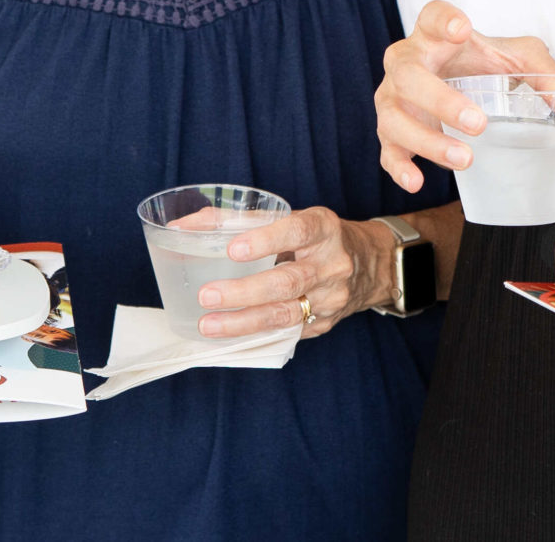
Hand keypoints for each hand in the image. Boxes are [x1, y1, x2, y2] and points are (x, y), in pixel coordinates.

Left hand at [193, 208, 390, 339]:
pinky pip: (286, 332)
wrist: (369, 265)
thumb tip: (185, 226)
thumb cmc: (317, 237)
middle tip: (207, 296)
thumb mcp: (292, 218)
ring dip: (243, 322)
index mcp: (324, 228)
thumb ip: (242, 220)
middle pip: (288, 281)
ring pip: (285, 314)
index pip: (297, 231)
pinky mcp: (324, 323)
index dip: (265, 240)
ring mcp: (331, 298)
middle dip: (244, 291)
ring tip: (209, 324)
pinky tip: (230, 336)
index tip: (232, 249)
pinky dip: (256, 335)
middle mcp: (332, 264)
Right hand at [375, 1, 554, 192]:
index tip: (463, 29)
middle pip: (408, 74)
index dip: (442, 22)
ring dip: (427, 140)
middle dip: (440, 100)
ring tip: (464, 158)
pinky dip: (399, 167)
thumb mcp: (517, 59)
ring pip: (394, 117)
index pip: (430, 17)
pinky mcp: (392, 130)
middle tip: (478, 122)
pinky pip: (387, 150)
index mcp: (433, 36)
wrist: (452, 79)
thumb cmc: (480, 62)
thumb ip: (548, 76)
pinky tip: (417, 181)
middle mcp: (405, 63)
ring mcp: (393, 98)